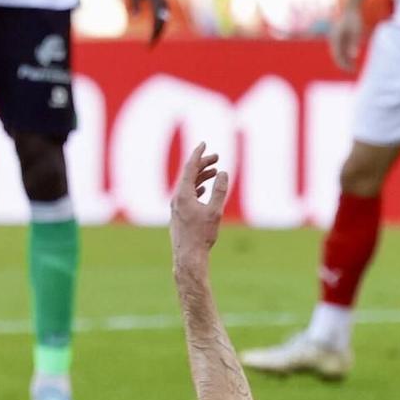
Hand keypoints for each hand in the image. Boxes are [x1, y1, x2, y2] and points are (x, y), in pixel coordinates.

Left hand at [130, 0, 168, 43]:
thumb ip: (133, 4)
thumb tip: (134, 18)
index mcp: (156, 0)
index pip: (156, 22)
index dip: (152, 34)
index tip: (147, 44)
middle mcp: (163, 2)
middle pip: (162, 24)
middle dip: (156, 37)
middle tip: (149, 48)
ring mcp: (165, 2)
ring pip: (164, 22)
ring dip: (159, 32)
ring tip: (151, 43)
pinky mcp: (163, 2)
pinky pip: (163, 17)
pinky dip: (159, 26)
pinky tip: (154, 33)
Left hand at [169, 142, 230, 267]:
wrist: (188, 256)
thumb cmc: (202, 235)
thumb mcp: (215, 211)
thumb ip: (220, 191)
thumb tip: (222, 173)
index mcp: (183, 194)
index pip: (189, 168)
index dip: (198, 154)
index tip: (204, 143)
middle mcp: (177, 198)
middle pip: (189, 175)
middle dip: (202, 164)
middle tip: (217, 157)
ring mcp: (176, 207)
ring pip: (188, 185)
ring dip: (201, 176)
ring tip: (214, 170)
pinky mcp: (179, 214)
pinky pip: (187, 194)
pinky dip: (197, 187)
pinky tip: (203, 188)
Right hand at [329, 10, 363, 69]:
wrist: (349, 8)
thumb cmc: (354, 19)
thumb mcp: (357, 31)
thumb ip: (354, 43)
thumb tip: (354, 56)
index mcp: (335, 39)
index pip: (337, 56)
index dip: (343, 65)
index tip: (351, 70)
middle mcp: (333, 40)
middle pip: (336, 56)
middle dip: (344, 65)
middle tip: (354, 71)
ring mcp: (335, 39)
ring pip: (338, 54)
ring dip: (345, 61)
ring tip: (354, 68)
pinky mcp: (339, 38)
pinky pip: (341, 50)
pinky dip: (346, 56)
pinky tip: (353, 60)